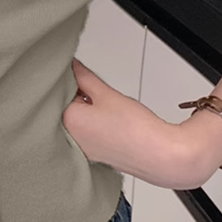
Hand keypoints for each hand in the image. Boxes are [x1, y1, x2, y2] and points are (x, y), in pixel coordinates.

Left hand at [63, 58, 221, 189]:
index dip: (76, 80)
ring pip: (80, 119)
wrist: (161, 155)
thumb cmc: (135, 129)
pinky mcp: (96, 156)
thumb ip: (84, 76)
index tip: (87, 77)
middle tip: (102, 95)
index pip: (61, 91)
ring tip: (111, 111)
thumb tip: (71, 66)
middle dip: (81, 95)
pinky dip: (97, 124)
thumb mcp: (106, 93)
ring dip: (90, 110)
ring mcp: (83, 150)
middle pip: (68, 106)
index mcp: (68, 121)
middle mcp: (71, 139)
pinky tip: (112, 123)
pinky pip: (90, 133)